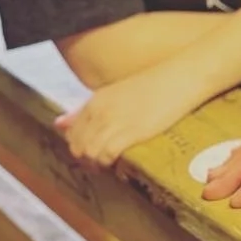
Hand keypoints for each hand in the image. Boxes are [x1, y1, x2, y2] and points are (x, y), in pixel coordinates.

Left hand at [54, 62, 203, 166]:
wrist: (181, 77)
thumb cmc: (156, 84)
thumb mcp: (117, 94)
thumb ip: (89, 110)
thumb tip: (59, 123)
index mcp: (95, 100)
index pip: (72, 132)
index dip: (81, 146)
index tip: (94, 151)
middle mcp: (99, 111)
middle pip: (77, 145)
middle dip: (86, 158)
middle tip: (102, 162)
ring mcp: (113, 121)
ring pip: (89, 153)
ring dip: (97, 162)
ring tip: (112, 163)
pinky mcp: (129, 132)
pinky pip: (105, 155)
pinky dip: (110, 162)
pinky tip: (121, 160)